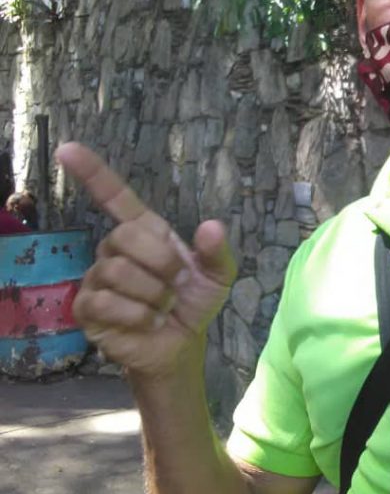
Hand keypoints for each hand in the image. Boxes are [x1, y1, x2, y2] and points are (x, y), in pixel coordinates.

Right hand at [57, 142, 236, 377]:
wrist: (180, 344)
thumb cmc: (194, 301)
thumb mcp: (218, 275)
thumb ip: (217, 251)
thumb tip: (212, 226)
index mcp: (146, 232)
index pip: (115, 197)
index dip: (92, 173)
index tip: (68, 149)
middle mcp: (116, 248)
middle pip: (127, 236)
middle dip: (162, 262)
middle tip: (178, 284)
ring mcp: (97, 277)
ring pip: (118, 271)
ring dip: (154, 294)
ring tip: (164, 307)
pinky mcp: (87, 307)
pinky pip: (107, 302)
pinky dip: (139, 315)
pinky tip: (149, 322)